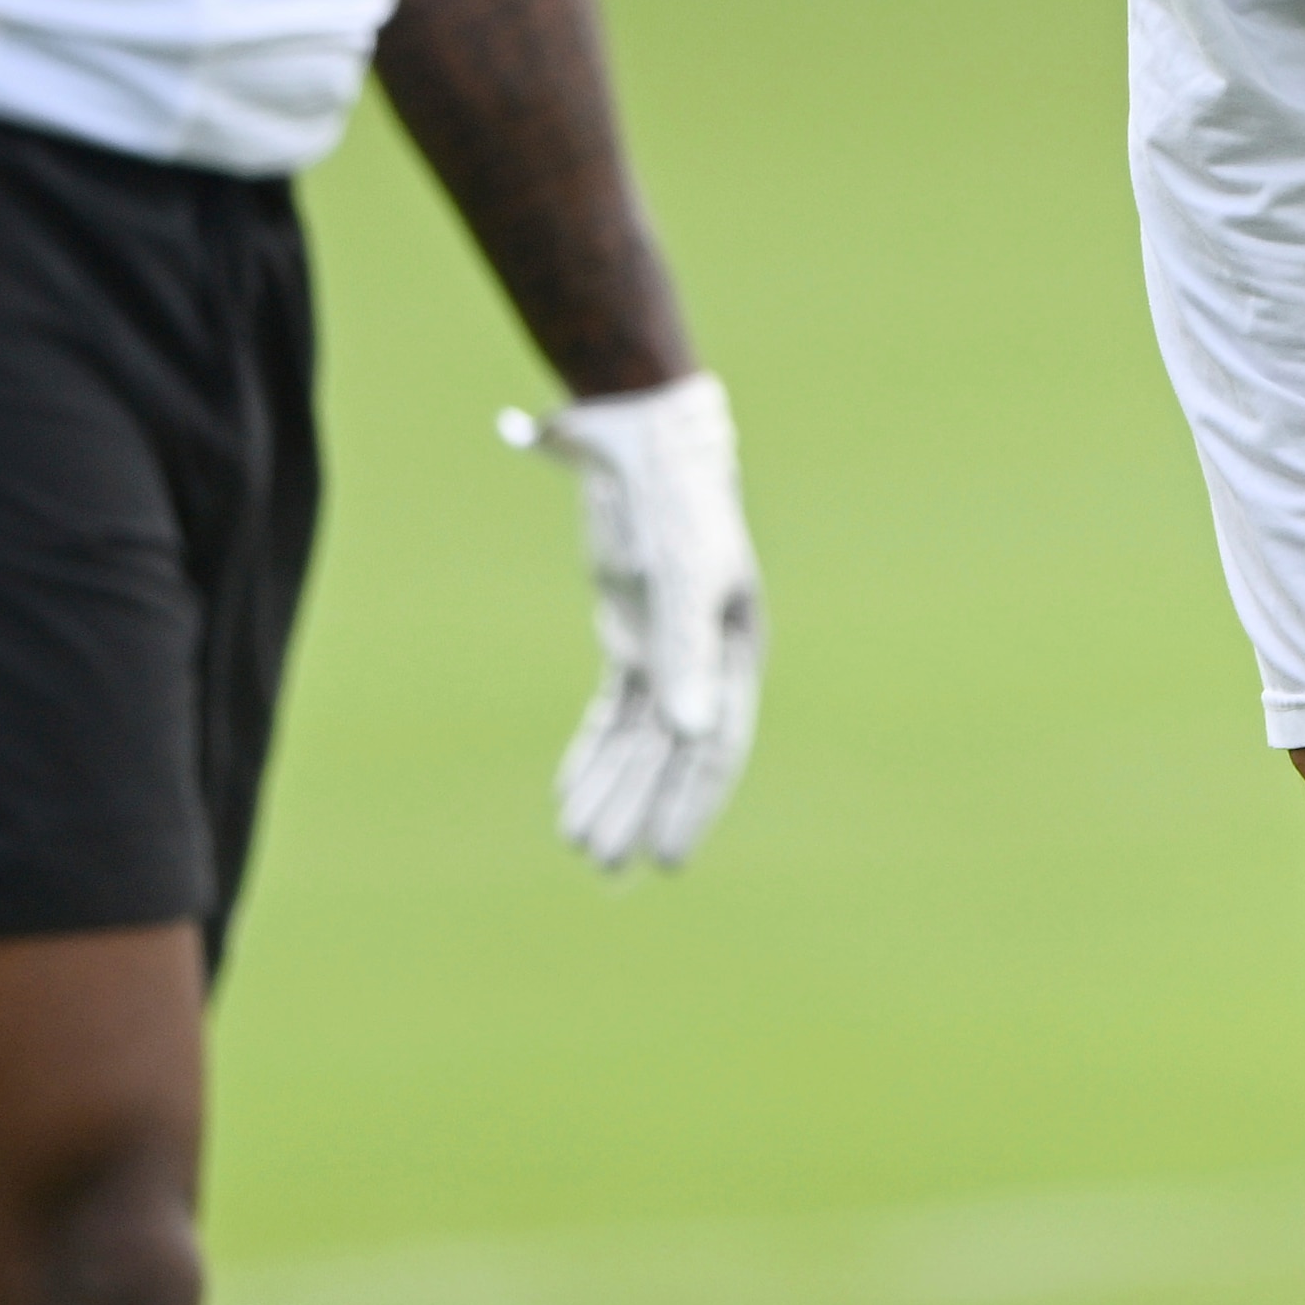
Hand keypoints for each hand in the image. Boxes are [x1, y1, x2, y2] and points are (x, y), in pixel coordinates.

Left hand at [500, 370, 761, 868]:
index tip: (665, 858)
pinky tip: (570, 790)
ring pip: (637, 734)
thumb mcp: (681, 576)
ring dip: (611, 785)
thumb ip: (684, 653)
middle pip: (670, 749)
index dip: (691, 803)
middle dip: (639, 806)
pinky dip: (593, 749)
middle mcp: (704, 654)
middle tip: (605, 865)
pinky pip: (614, 707)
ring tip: (581, 843)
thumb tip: (689, 734)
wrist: (643, 439)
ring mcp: (664, 643)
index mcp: (733, 647)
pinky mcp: (628, 629)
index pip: (715, 743)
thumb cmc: (676, 504)